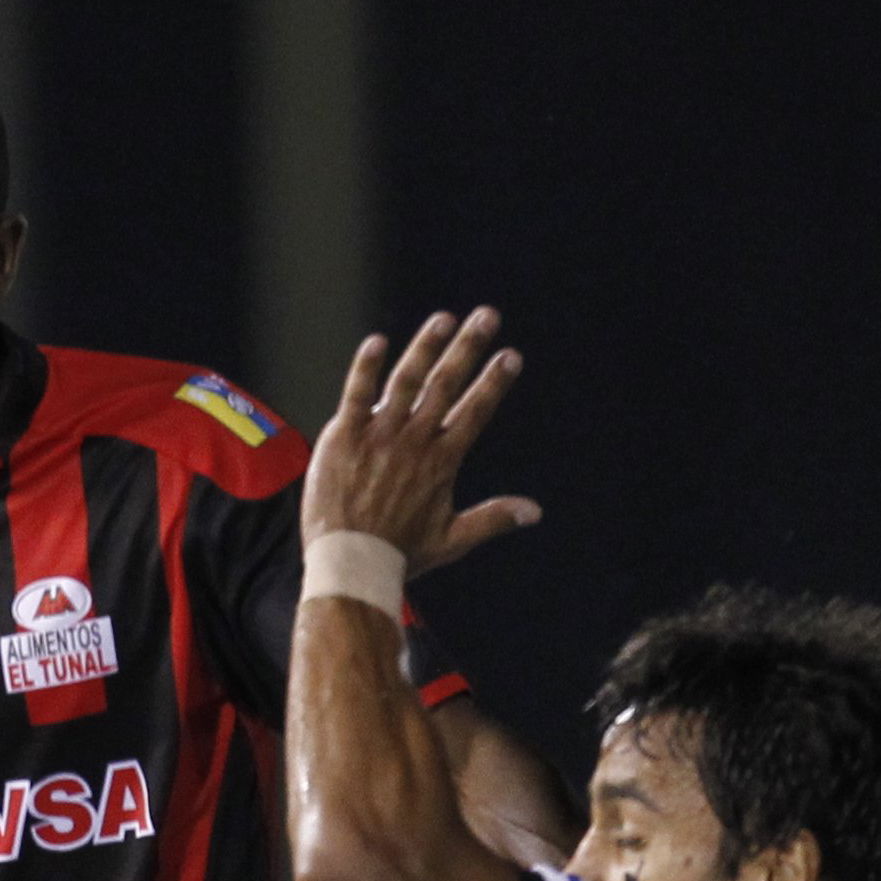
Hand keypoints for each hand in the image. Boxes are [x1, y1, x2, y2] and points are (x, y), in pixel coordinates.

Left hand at [302, 306, 539, 574]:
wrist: (348, 564)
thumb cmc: (399, 555)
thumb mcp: (452, 539)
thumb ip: (493, 519)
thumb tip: (535, 512)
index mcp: (441, 461)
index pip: (475, 411)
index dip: (494, 382)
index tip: (511, 356)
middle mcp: (414, 441)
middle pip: (447, 385)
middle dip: (469, 348)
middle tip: (488, 316)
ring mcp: (378, 435)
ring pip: (406, 380)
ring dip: (427, 346)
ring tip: (445, 319)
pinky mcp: (344, 436)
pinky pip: (356, 393)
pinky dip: (367, 366)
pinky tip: (378, 341)